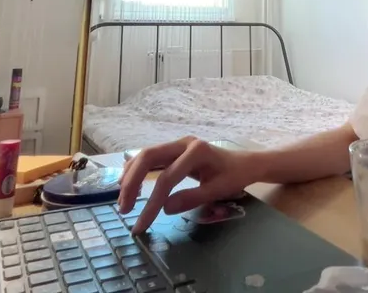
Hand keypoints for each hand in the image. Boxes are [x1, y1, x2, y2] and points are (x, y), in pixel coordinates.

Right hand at [116, 137, 260, 233]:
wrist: (245, 163)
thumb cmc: (234, 176)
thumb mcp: (219, 189)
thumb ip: (193, 197)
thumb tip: (165, 209)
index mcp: (196, 151)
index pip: (167, 178)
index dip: (152, 202)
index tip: (141, 224)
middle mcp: (183, 143)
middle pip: (148, 158)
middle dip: (132, 183)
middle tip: (124, 209)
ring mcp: (177, 144)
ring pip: (145, 155)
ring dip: (130, 176)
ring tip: (122, 200)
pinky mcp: (173, 150)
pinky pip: (150, 158)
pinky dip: (136, 170)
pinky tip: (127, 184)